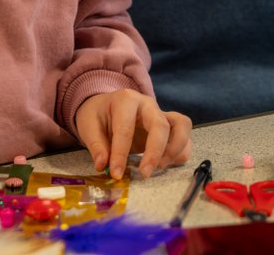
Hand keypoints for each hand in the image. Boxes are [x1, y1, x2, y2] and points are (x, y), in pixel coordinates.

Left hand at [75, 89, 191, 178]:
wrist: (106, 106)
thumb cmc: (98, 115)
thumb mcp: (88, 125)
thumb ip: (96, 146)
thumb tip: (103, 166)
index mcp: (126, 100)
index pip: (126, 128)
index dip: (121, 153)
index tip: (115, 173)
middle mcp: (148, 104)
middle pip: (161, 125)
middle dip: (155, 152)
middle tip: (144, 173)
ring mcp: (162, 113)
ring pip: (182, 125)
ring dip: (174, 149)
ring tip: (159, 167)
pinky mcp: (170, 126)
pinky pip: (185, 137)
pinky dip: (180, 152)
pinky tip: (166, 164)